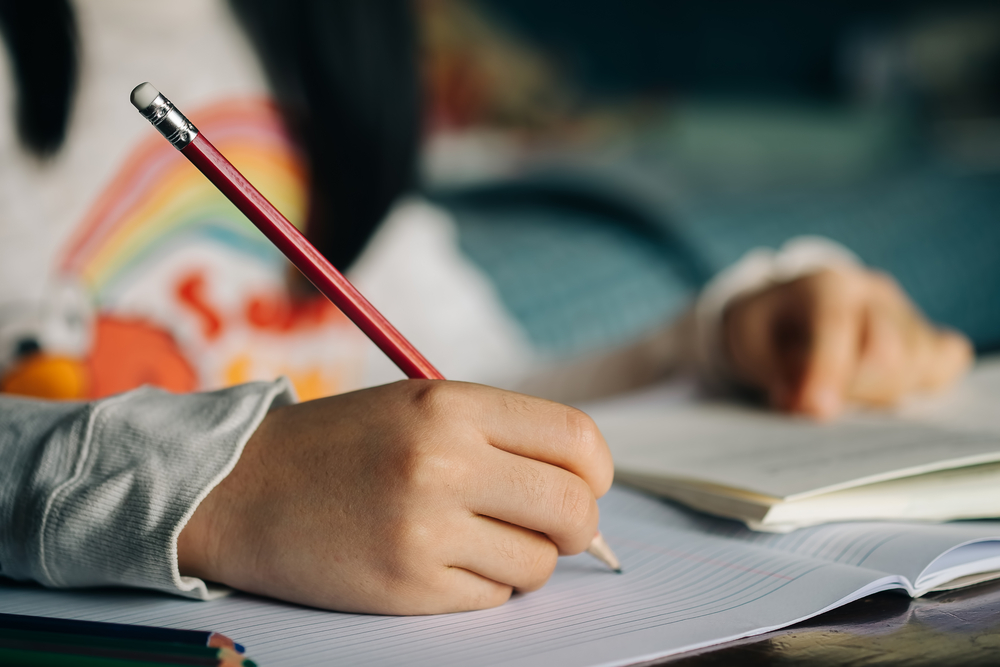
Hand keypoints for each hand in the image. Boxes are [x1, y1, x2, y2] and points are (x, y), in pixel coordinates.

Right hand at [177, 380, 612, 613]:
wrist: (241, 488)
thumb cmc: (340, 444)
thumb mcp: (420, 407)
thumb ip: (501, 436)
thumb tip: (584, 485)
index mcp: (451, 406)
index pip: (576, 439)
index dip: (595, 469)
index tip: (586, 484)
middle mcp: (443, 462)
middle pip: (574, 508)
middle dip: (579, 526)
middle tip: (553, 527)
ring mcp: (425, 528)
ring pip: (538, 563)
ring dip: (523, 558)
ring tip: (476, 538)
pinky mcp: (407, 586)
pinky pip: (492, 596)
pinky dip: (483, 585)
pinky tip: (440, 560)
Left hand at [723, 267, 971, 419]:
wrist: (784, 310)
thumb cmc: (765, 329)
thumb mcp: (749, 345)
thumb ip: (774, 372)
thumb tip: (809, 406)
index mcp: (825, 285)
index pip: (836, 325)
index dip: (829, 370)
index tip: (818, 410)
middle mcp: (872, 292)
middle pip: (888, 350)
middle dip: (850, 390)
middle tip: (817, 402)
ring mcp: (905, 311)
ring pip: (918, 364)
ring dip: (877, 394)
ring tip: (840, 389)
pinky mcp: (926, 333)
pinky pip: (947, 361)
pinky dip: (920, 382)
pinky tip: (882, 385)